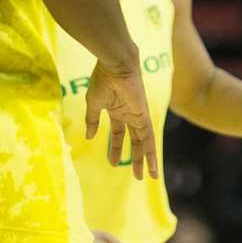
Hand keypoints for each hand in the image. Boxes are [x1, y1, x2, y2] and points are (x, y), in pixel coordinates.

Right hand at [86, 59, 158, 179]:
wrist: (115, 66)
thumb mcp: (93, 104)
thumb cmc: (103, 80)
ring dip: (145, 160)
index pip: (118, 134)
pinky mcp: (144, 117)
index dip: (115, 148)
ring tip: (147, 177)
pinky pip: (149, 139)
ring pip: (144, 143)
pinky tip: (152, 165)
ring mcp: (138, 116)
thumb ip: (92, 121)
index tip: (113, 163)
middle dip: (135, 158)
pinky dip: (151, 153)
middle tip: (136, 176)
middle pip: (134, 141)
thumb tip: (89, 137)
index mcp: (116, 111)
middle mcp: (129, 115)